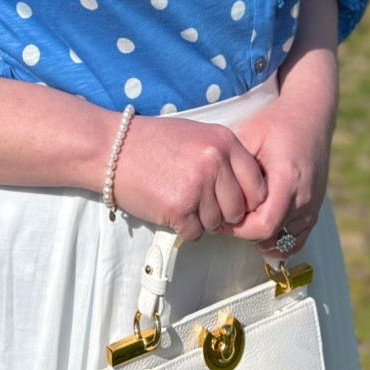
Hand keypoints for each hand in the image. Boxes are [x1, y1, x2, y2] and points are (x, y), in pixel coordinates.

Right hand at [110, 116, 267, 243]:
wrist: (112, 149)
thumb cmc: (152, 142)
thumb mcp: (197, 136)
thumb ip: (224, 158)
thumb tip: (247, 192)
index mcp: (225, 142)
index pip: (258, 185)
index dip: (248, 200)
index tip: (234, 203)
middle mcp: (216, 163)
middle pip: (238, 209)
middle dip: (223, 214)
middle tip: (200, 204)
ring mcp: (198, 186)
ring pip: (216, 224)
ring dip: (201, 220)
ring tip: (179, 200)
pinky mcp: (179, 208)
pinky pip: (195, 233)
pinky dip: (184, 228)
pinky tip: (169, 209)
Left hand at [223, 95, 334, 255]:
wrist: (310, 116)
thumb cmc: (276, 123)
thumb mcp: (250, 136)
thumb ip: (235, 167)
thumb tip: (214, 195)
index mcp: (287, 180)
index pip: (263, 226)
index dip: (238, 228)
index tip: (221, 215)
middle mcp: (304, 199)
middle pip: (271, 238)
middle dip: (245, 233)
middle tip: (227, 217)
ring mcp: (312, 207)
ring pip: (284, 244)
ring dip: (261, 238)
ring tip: (243, 218)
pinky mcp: (315, 210)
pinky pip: (297, 241)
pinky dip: (278, 240)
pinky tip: (259, 224)